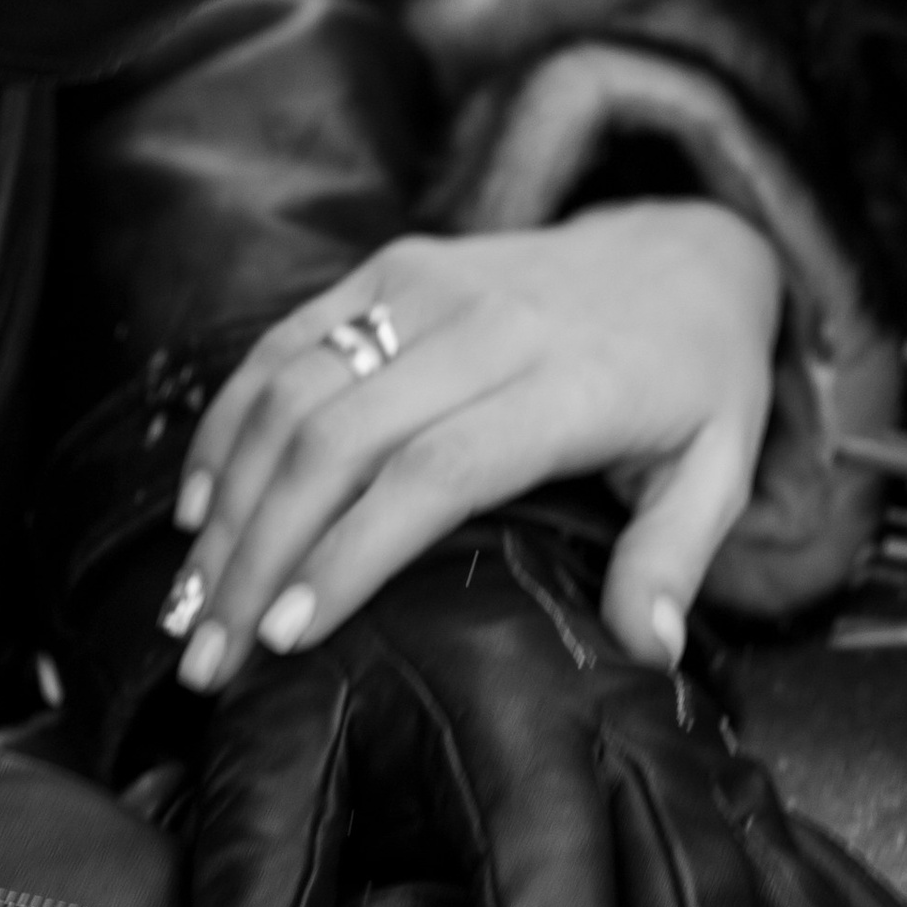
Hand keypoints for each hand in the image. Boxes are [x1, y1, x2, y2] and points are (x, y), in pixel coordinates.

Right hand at [164, 206, 782, 688]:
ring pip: (294, 393)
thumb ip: (676, 557)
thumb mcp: (719, 471)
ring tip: (187, 606)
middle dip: (259, 554)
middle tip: (209, 657)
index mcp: (567, 384)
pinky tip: (196, 509)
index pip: (437, 472)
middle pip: (340, 441)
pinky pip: (284, 343)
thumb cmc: (696, 384)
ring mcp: (427, 285)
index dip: (352, 553)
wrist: (686, 249)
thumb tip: (645, 650)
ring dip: (225, 502)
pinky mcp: (391, 266)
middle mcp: (485, 325)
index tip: (287, 637)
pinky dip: (228, 425)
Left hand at [175, 518, 906, 906]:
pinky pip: (818, 858)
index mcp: (513, 715)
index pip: (540, 867)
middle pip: (682, 886)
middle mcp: (622, 730)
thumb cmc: (350, 639)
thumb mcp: (276, 723)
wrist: (448, 508)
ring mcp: (688, 748)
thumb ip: (252, 853)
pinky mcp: (725, 768)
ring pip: (767, 880)